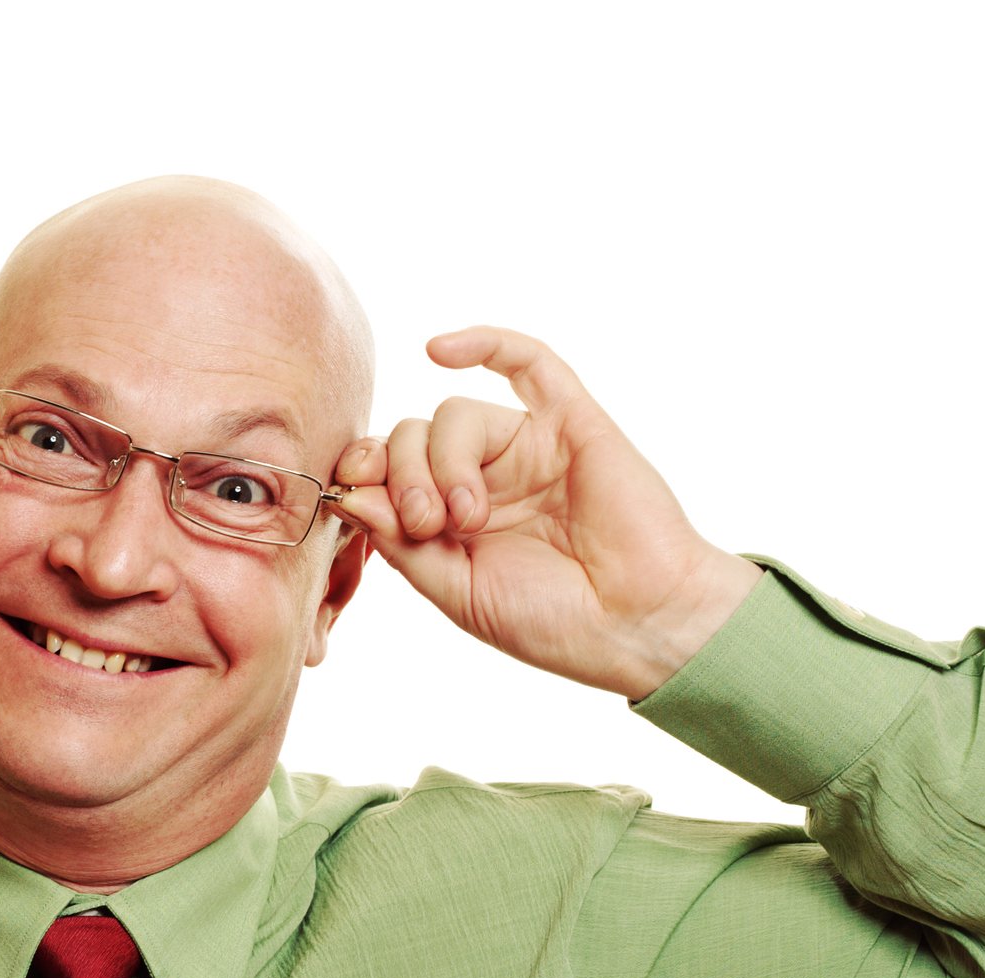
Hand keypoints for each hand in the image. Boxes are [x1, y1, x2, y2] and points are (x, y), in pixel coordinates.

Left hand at [330, 327, 761, 698]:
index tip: (353, 499)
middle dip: (403, 475)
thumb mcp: (455, 590)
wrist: (637, 626)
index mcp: (451, 515)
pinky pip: (529, 362)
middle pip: (412, 434)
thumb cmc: (552, 620)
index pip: (386, 467)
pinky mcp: (573, 423)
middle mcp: (485, 474)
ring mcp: (527, 447)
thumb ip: (400, 542)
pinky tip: (438, 349)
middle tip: (427, 523)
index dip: (362, 472)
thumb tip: (347, 491)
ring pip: (452, 413)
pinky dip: (485, 344)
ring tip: (469, 517)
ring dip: (443, 461)